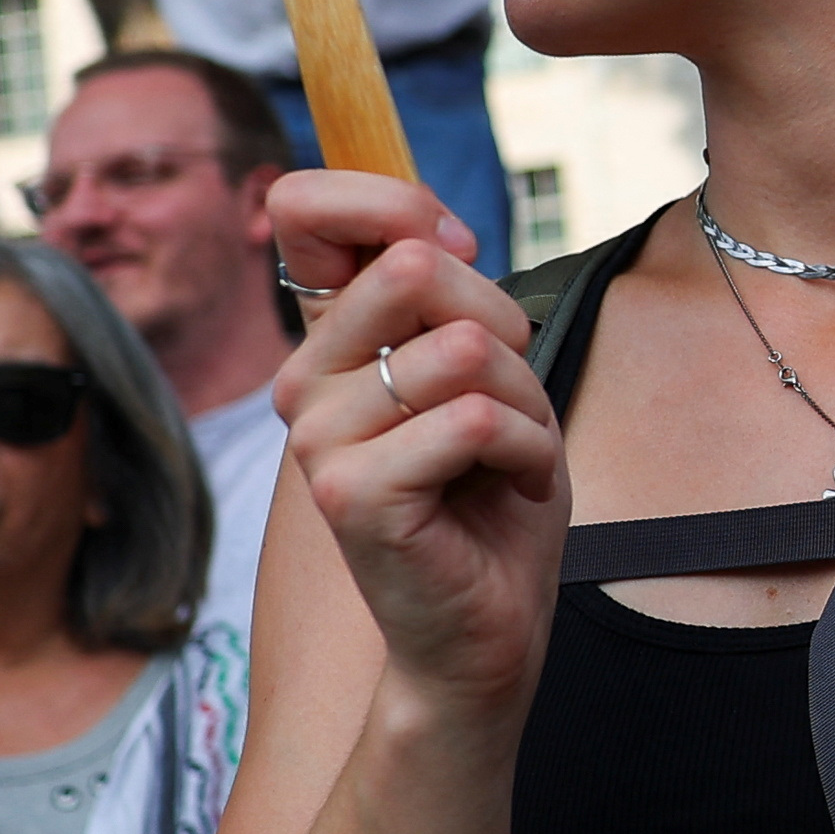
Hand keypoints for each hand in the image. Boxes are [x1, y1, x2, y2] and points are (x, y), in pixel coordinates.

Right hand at [271, 171, 558, 720]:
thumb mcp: (482, 371)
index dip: (397, 205)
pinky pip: (476, 420)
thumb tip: (437, 234)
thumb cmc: (492, 498)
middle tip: (509, 399)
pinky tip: (514, 490)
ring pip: (463, 349)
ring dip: (527, 404)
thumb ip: (447, 297)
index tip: (458, 255)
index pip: (304, 207)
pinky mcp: (350, 493)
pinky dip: (530, 453)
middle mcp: (304, 381)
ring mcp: (317, 438)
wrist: (489, 628)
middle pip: (413, 268)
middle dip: (505, 326)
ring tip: (513, 456)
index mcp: (330, 341)